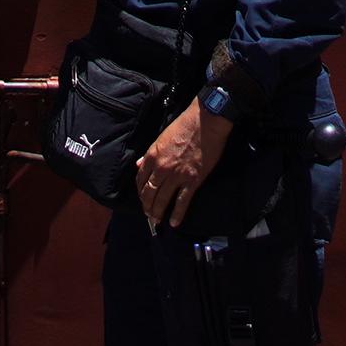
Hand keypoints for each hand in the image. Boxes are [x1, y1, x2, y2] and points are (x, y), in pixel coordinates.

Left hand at [133, 101, 231, 228]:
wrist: (205, 122)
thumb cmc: (184, 125)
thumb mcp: (161, 138)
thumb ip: (149, 154)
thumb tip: (139, 165)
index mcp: (152, 156)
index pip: (140, 179)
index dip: (139, 191)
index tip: (141, 198)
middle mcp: (162, 168)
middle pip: (149, 192)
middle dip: (146, 206)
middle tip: (147, 214)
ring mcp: (177, 175)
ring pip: (163, 199)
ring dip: (158, 212)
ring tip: (156, 221)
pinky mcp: (193, 180)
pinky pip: (182, 201)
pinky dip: (177, 214)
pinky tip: (174, 223)